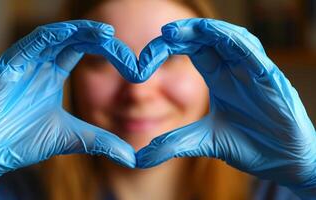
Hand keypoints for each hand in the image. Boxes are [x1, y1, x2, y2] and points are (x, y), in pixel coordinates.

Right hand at [0, 20, 137, 198]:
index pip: (78, 50)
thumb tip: (130, 156)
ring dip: (71, 31)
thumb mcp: (71, 138)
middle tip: (113, 35)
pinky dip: (43, 39)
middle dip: (90, 34)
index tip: (126, 58)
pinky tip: (63, 34)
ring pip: (46, 38)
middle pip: (66, 39)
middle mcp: (38, 67)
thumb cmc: (24, 142)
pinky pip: (23, 48)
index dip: (101, 48)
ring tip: (97, 30)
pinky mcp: (2, 73)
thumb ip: (99, 141)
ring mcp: (20, 67)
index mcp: (52, 76)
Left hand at [137, 18, 315, 198]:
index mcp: (219, 78)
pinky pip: (257, 57)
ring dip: (213, 32)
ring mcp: (254, 74)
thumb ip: (175, 143)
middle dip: (189, 32)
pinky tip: (223, 41)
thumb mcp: (205, 142)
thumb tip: (141, 157)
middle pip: (211, 39)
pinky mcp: (273, 82)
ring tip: (189, 31)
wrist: (282, 163)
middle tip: (166, 32)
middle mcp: (235, 70)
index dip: (173, 47)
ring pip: (235, 40)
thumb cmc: (248, 145)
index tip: (147, 57)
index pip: (194, 50)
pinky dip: (241, 47)